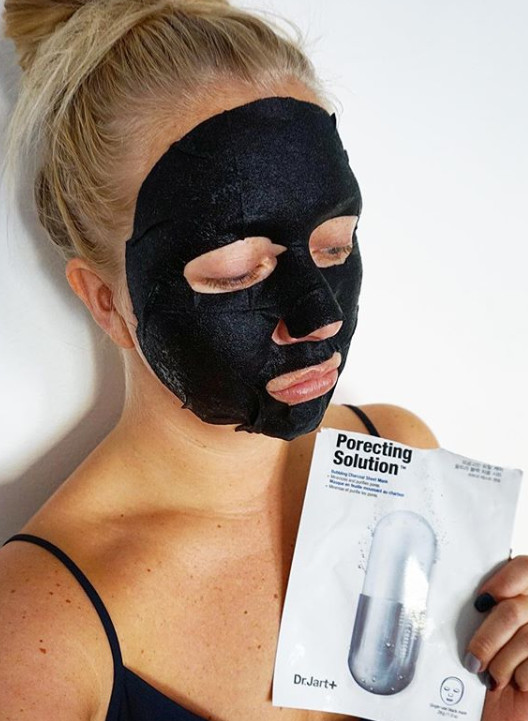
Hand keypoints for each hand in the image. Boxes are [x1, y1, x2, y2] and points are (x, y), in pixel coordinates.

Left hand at [464, 556, 527, 720]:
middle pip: (513, 611)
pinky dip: (520, 675)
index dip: (504, 581)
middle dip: (487, 638)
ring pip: (525, 638)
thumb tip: (450, 597)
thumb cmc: (486, 662)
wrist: (501, 708)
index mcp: (525, 589)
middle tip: (472, 659)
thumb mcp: (479, 628)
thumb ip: (480, 609)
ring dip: (501, 662)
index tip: (480, 602)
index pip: (524, 567)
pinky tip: (514, 681)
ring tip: (490, 675)